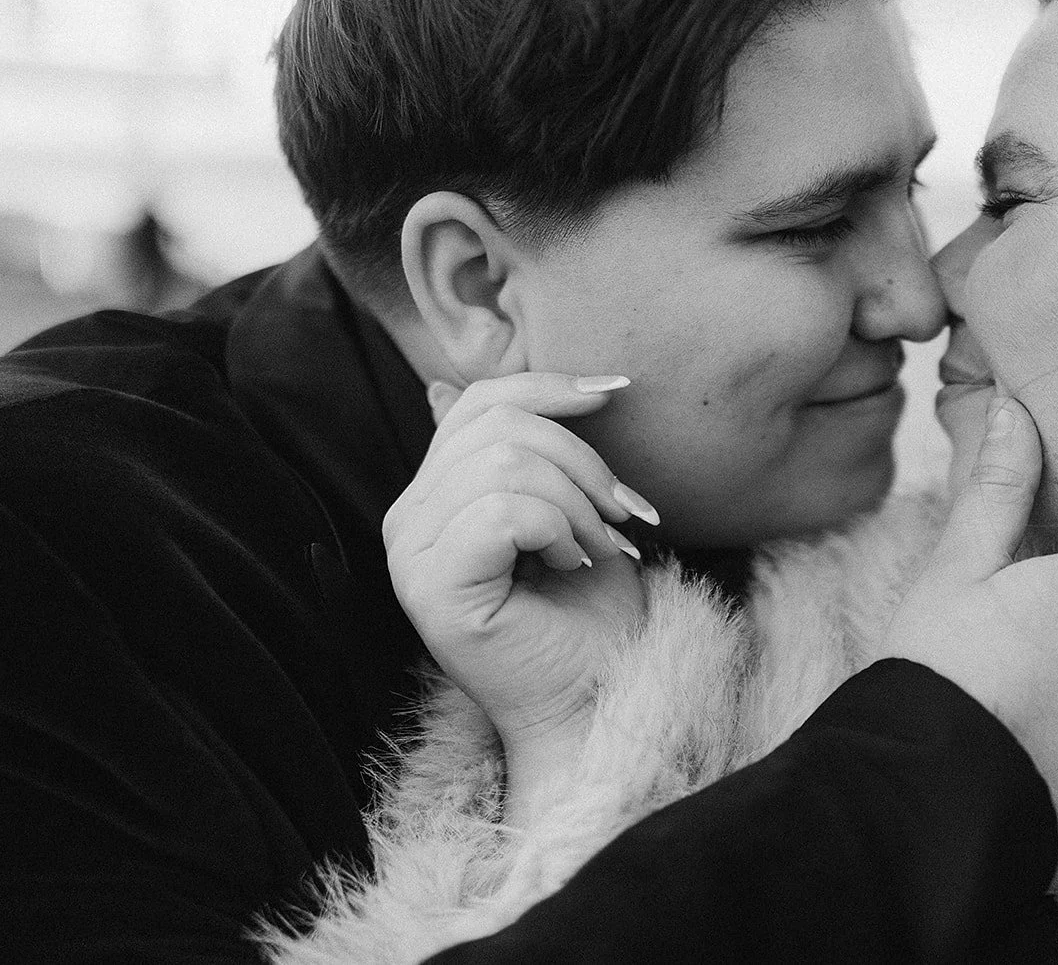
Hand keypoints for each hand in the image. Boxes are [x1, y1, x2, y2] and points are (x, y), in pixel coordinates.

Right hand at [383, 373, 656, 783]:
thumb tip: (441, 383)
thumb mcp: (561, 508)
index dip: (551, 385)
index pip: (479, 402)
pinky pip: (504, 512)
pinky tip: (571, 566)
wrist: (598, 702)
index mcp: (433, 496)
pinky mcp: (432, 590)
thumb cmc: (588, 615)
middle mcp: (407, 520)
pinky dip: (559, 531)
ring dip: (578, 504)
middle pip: (498, 426)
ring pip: (505, 466)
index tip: (618, 394)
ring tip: (599, 550)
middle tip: (622, 519)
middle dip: (583, 463)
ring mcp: (411, 556)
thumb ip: (514, 452)